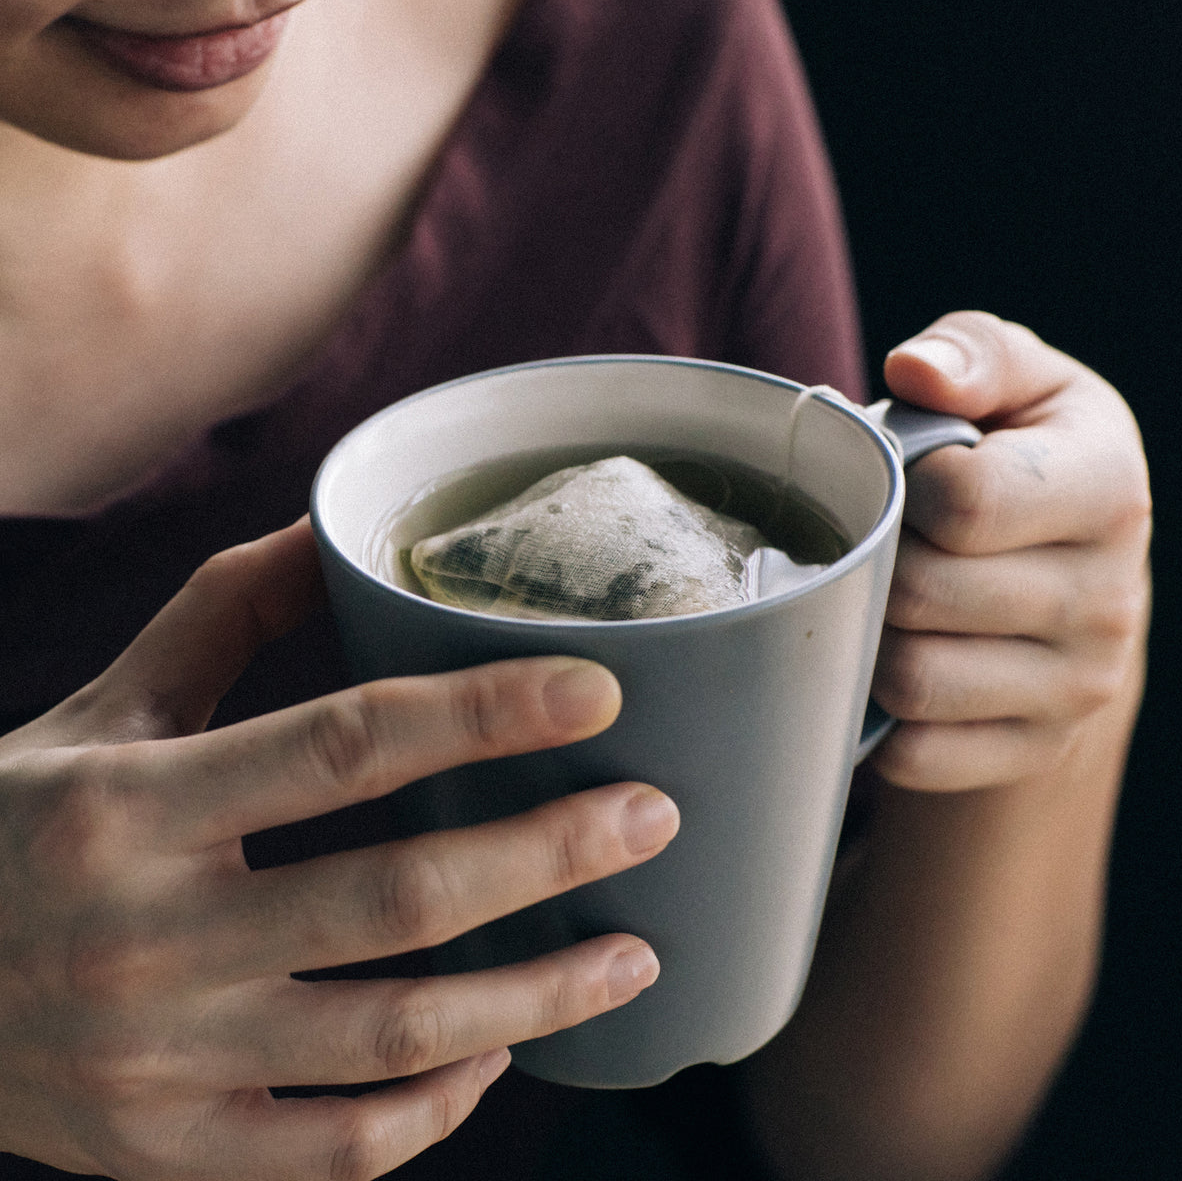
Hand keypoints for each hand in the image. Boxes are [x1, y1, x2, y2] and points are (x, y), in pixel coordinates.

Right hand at [0, 521, 678, 1180]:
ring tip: (637, 954)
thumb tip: (331, 528)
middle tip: (653, 816)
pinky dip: (438, 1108)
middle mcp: (148, 937)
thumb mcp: (108, 704)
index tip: (597, 691)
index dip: (485, 713)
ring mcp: (160, 1064)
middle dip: (548, 854)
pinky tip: (501, 1054)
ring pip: (394, 1040)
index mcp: (133, 806)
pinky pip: (335, 1149)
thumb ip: (222, 613)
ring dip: (537, 1000)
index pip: (346, 746)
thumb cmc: (20, 818)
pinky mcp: (165, 1153)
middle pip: (397, 898)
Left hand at [870, 311, 1151, 790]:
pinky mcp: (1034, 749)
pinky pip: (916, 753)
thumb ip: (972, 355)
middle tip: (871, 545)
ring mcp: (1077, 687)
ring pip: (913, 681)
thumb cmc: (1022, 460)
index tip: (901, 481)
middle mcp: (1109, 598)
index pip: (966, 502)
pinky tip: (882, 664)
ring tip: (875, 599)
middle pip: (927, 596)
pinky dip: (877, 712)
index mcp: (1108, 489)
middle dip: (875, 565)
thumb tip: (915, 370)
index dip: (903, 488)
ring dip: (868, 639)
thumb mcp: (1016, 384)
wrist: (1070, 577)